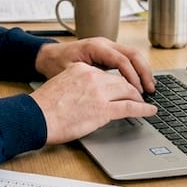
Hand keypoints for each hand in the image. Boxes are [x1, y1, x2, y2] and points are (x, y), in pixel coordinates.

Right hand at [30, 62, 156, 144]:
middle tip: (138, 94)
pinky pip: (130, 107)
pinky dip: (143, 109)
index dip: (116, 83)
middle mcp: (92, 76)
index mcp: (81, 69)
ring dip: (139, 97)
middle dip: (132, 88)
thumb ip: (76, 85)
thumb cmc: (43, 107)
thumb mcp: (61, 85)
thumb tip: (85, 96)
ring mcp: (99, 92)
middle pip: (120, 80)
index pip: (105, 74)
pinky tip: (150, 111)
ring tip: (144, 103)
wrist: (36, 117)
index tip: (120, 88)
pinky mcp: (104, 109)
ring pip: (128, 91)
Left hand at [34, 37, 153, 91]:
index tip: (139, 92)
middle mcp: (104, 43)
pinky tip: (139, 82)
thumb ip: (90, 80)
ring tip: (149, 87)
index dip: (133, 78)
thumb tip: (108, 92)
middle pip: (133, 54)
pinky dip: (135, 69)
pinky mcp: (107, 52)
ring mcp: (107, 46)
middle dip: (144, 72)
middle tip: (151, 90)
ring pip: (132, 55)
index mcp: (96, 47)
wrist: (46, 56)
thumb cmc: (55, 64)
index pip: (122, 61)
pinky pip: (126, 58)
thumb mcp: (71, 73)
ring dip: (142, 70)